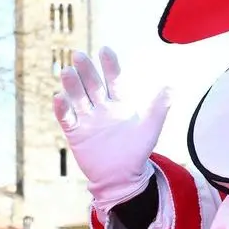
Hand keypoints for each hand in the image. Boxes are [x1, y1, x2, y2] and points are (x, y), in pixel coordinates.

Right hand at [53, 47, 170, 209]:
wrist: (120, 179)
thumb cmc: (135, 153)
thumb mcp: (150, 131)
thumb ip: (158, 110)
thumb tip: (171, 88)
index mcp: (119, 103)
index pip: (113, 80)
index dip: (109, 65)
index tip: (104, 50)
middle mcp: (101, 108)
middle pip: (92, 85)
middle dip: (86, 70)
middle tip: (78, 55)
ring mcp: (87, 119)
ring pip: (77, 98)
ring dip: (72, 85)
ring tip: (66, 72)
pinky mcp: (75, 133)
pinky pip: (67, 119)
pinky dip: (62, 109)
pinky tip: (58, 98)